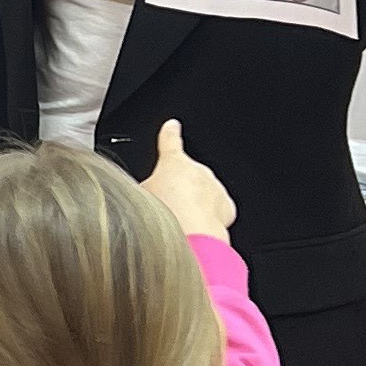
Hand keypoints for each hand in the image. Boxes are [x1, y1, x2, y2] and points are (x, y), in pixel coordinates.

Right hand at [142, 119, 236, 241]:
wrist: (190, 239)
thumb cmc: (164, 218)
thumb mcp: (140, 198)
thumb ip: (145, 189)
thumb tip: (141, 194)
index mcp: (173, 162)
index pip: (170, 141)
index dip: (169, 133)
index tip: (172, 126)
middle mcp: (197, 170)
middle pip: (185, 176)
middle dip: (178, 190)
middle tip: (166, 209)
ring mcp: (214, 188)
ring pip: (201, 193)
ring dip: (193, 205)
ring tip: (179, 225)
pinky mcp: (226, 206)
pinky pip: (215, 209)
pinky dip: (207, 218)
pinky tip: (195, 230)